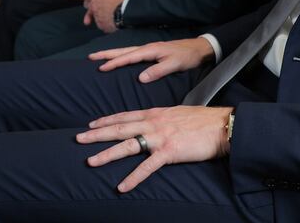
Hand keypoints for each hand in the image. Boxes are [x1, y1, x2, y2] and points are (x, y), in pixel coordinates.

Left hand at [66, 0, 133, 32]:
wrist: (128, 15)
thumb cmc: (124, 0)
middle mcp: (94, 7)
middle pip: (89, 6)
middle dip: (91, 5)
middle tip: (99, 4)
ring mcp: (97, 17)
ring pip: (95, 15)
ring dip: (100, 13)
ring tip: (112, 12)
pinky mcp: (102, 26)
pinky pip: (101, 23)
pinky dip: (105, 20)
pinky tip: (113, 19)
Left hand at [78, 105, 232, 191]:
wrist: (221, 125)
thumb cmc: (202, 120)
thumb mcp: (177, 113)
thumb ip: (162, 118)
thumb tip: (152, 123)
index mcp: (156, 113)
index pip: (125, 116)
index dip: (107, 120)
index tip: (91, 124)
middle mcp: (154, 123)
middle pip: (120, 128)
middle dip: (97, 134)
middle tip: (78, 139)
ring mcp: (160, 137)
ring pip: (127, 145)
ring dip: (107, 153)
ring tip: (90, 161)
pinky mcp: (169, 151)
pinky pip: (147, 167)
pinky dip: (133, 178)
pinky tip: (122, 186)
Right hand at [89, 38, 215, 82]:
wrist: (198, 48)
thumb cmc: (187, 56)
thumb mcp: (174, 64)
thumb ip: (158, 71)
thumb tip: (140, 78)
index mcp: (150, 50)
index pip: (128, 57)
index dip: (115, 62)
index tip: (101, 68)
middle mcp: (147, 47)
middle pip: (123, 50)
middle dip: (107, 54)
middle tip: (91, 57)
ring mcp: (149, 49)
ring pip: (126, 51)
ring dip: (112, 54)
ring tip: (98, 57)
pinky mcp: (152, 52)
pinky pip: (132, 54)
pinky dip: (122, 56)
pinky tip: (118, 60)